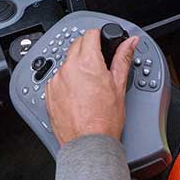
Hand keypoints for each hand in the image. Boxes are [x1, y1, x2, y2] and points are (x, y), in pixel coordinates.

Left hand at [46, 28, 138, 144]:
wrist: (88, 144)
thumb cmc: (104, 120)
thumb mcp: (119, 85)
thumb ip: (123, 58)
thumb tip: (130, 42)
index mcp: (87, 63)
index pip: (90, 34)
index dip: (98, 36)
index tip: (102, 42)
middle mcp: (69, 69)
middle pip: (76, 44)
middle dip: (87, 48)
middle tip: (98, 62)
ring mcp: (56, 81)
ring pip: (66, 62)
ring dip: (76, 65)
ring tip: (87, 83)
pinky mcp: (49, 94)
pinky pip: (57, 78)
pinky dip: (66, 80)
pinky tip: (76, 94)